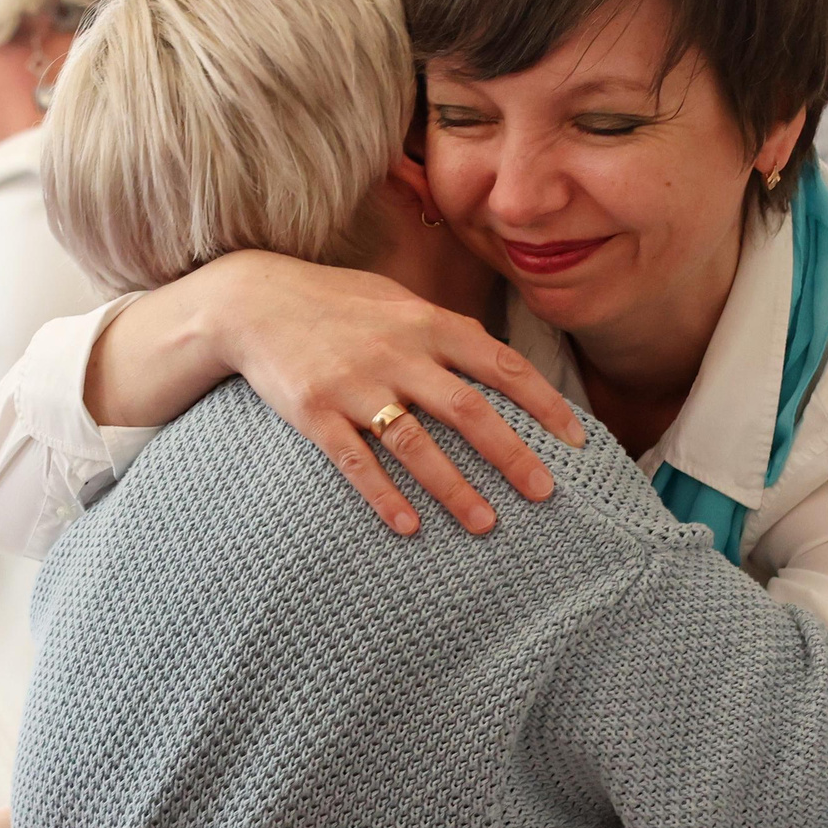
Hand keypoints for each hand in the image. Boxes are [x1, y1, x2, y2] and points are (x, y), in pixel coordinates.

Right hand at [184, 250, 584, 536]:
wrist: (252, 300)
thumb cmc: (335, 302)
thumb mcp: (396, 300)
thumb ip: (443, 331)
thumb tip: (497, 364)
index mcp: (425, 323)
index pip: (500, 363)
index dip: (542, 402)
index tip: (575, 440)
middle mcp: (396, 353)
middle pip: (467, 409)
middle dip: (510, 454)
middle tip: (544, 493)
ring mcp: (354, 384)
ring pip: (415, 443)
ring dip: (454, 487)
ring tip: (485, 525)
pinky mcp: (314, 413)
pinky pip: (355, 461)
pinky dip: (383, 496)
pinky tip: (409, 527)